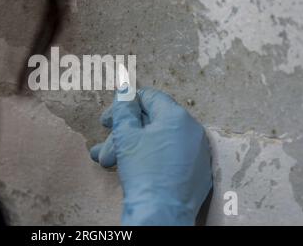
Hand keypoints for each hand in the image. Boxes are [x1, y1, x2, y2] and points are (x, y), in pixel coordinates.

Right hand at [90, 87, 211, 225]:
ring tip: (107, 162)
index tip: (107, 120)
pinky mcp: (197, 173)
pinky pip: (171, 157)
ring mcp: (197, 153)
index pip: (149, 97)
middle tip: (104, 148)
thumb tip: (125, 88)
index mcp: (177, 117)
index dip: (124, 105)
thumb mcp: (126, 135)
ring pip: (158, 142)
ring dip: (131, 149)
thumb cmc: (143, 171)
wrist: (161, 214)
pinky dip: (151, 160)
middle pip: (152, 123)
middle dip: (123, 134)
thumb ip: (124, 108)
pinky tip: (131, 170)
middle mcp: (192, 131)